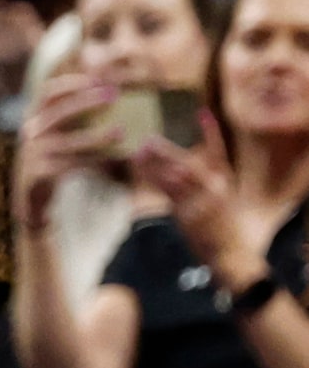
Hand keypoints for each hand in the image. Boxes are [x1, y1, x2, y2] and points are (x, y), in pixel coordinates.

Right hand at [13, 78, 121, 231]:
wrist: (31, 196)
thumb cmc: (53, 158)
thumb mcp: (56, 133)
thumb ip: (74, 114)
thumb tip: (111, 91)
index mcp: (34, 118)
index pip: (49, 93)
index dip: (72, 83)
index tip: (99, 79)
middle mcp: (31, 133)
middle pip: (59, 112)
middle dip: (87, 101)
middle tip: (115, 95)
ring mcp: (32, 154)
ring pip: (68, 142)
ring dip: (95, 136)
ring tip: (121, 132)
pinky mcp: (38, 174)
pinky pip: (71, 165)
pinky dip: (94, 162)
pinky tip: (113, 162)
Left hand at [137, 112, 264, 289]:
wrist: (230, 253)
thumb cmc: (221, 228)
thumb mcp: (218, 202)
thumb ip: (198, 187)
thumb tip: (172, 173)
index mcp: (224, 181)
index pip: (218, 151)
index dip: (211, 133)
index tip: (203, 114)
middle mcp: (215, 187)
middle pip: (188, 163)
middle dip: (168, 151)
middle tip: (148, 139)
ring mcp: (202, 201)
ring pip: (174, 178)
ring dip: (155, 166)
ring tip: (138, 153)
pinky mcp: (190, 215)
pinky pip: (168, 195)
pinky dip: (155, 183)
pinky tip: (143, 173)